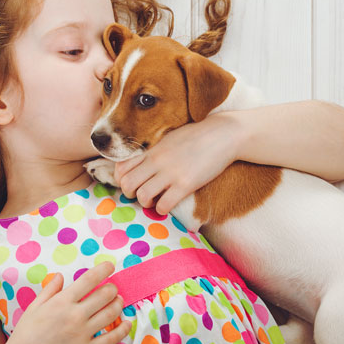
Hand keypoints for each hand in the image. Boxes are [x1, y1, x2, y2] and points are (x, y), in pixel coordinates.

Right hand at [0, 261, 130, 343]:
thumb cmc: (25, 335)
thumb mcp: (34, 307)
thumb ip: (50, 290)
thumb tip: (60, 276)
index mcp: (62, 301)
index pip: (89, 279)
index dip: (103, 270)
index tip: (111, 266)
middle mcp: (75, 315)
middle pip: (105, 294)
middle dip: (112, 288)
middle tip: (112, 288)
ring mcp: (83, 333)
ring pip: (111, 313)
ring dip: (118, 304)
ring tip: (118, 301)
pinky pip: (111, 338)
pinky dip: (123, 329)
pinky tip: (127, 323)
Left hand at [113, 110, 241, 215]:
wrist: (222, 134)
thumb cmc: (197, 135)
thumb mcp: (169, 137)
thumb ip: (154, 149)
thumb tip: (143, 162)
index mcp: (152, 149)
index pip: (121, 167)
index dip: (121, 179)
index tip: (133, 182)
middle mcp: (157, 161)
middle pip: (127, 184)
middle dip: (130, 194)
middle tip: (141, 195)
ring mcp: (171, 173)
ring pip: (143, 196)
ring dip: (146, 203)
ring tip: (155, 201)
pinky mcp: (186, 184)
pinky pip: (164, 205)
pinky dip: (162, 209)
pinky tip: (169, 204)